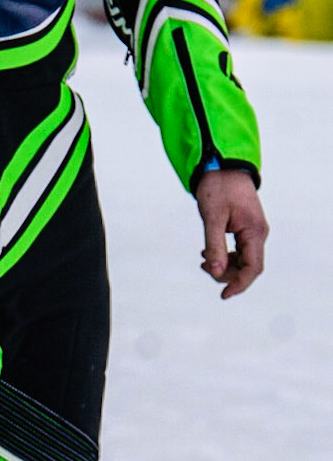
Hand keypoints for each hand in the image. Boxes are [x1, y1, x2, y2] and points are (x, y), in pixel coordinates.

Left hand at [196, 168, 267, 298]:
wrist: (221, 165)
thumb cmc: (218, 188)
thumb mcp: (212, 217)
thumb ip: (214, 245)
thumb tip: (214, 271)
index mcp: (254, 232)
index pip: (253, 268)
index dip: (239, 284)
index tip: (223, 295)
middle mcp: (258, 233)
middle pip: (248, 267)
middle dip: (227, 274)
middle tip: (203, 267)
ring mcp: (253, 230)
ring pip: (243, 260)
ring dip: (224, 265)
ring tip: (202, 260)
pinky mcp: (245, 227)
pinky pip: (239, 250)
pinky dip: (225, 255)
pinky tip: (207, 252)